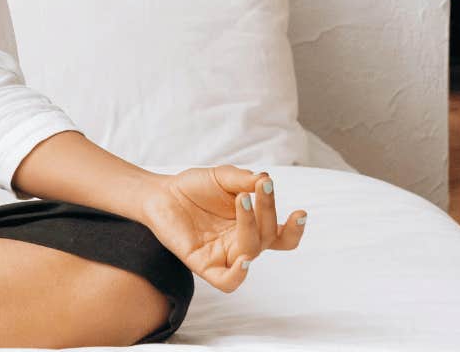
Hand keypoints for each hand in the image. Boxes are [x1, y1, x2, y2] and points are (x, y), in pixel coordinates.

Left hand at [137, 164, 306, 291]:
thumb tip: (265, 179)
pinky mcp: (203, 264)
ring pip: (250, 252)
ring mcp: (223, 255)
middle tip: (259, 189)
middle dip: (268, 211)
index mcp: (252, 226)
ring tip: (244, 201)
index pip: (281, 236)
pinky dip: (238, 276)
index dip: (295, 229)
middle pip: (267, 237)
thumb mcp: (222, 176)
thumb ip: (243, 179)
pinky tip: (244, 259)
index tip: (300, 212)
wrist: (159, 193)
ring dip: (252, 227)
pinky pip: (227, 281)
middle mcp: (241, 243)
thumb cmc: (193, 187)